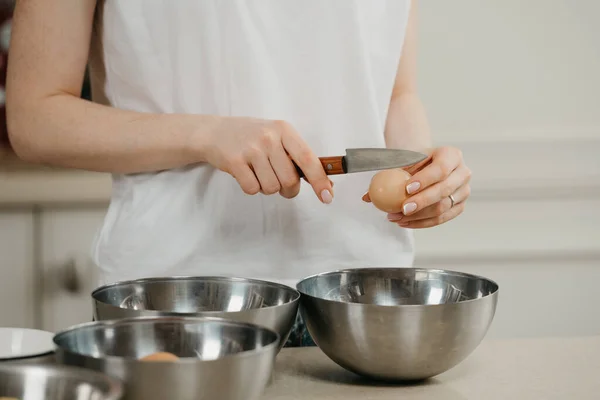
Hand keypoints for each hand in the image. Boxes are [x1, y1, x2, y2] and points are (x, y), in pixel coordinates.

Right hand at [205, 117, 332, 202]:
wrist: (214, 132)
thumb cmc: (251, 137)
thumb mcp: (277, 137)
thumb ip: (298, 158)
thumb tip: (325, 183)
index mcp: (285, 130)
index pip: (309, 159)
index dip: (320, 180)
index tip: (327, 196)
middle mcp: (269, 138)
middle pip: (289, 180)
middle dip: (287, 189)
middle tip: (279, 181)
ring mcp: (251, 149)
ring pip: (271, 188)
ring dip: (267, 187)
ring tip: (258, 172)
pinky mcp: (235, 161)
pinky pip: (252, 189)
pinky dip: (251, 188)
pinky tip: (246, 173)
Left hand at [364, 147, 470, 228]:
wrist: (427, 166)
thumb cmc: (414, 163)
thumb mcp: (403, 162)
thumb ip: (387, 175)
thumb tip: (367, 197)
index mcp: (451, 154)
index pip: (441, 168)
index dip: (425, 180)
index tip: (406, 189)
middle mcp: (462, 172)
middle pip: (444, 190)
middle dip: (422, 201)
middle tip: (402, 208)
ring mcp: (464, 191)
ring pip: (443, 207)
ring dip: (418, 215)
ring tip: (396, 217)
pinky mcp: (459, 206)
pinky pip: (442, 219)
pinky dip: (422, 223)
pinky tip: (404, 222)